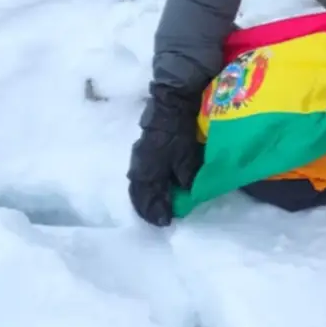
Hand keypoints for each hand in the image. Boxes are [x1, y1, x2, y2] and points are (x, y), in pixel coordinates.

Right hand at [127, 83, 204, 225]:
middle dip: (148, 206)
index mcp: (147, 171)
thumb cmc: (179, 132)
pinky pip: (141, 174)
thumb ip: (186, 178)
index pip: (147, 197)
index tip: (165, 222)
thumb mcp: (186, 158)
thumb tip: (186, 192)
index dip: (155, 211)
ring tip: (155, 206)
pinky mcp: (143, 150)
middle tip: (158, 217)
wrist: (170, 105)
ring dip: (146, 196)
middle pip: (140, 193)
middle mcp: (139, 167)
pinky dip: (147, 185)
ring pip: (139, 184)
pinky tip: (155, 187)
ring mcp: (139, 157)